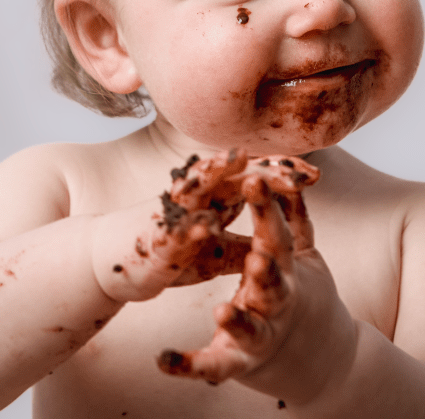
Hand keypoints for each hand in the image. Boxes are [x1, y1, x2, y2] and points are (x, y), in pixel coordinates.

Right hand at [92, 151, 318, 302]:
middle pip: (231, 173)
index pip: (250, 177)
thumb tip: (277, 234)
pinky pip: (174, 230)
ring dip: (216, 173)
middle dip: (263, 169)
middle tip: (298, 170)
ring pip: (197, 187)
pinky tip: (207, 225)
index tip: (314, 176)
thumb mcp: (216, 250)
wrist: (111, 263)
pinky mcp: (155, 237)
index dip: (280, 174)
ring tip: (240, 161)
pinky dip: (190, 227)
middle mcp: (193, 194)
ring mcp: (172, 212)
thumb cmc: (168, 253)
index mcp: (211, 196)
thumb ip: (244, 240)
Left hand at [156, 161, 355, 404]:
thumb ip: (295, 220)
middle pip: (274, 287)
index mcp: (286, 271)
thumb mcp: (303, 258)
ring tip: (222, 311)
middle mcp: (278, 304)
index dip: (268, 209)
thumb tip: (293, 181)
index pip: (278, 236)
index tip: (254, 180)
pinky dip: (189, 364)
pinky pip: (213, 366)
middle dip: (267, 273)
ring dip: (238, 321)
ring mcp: (260, 337)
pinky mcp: (238, 364)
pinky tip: (162, 359)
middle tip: (257, 259)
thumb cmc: (303, 296)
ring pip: (251, 330)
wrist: (321, 360)